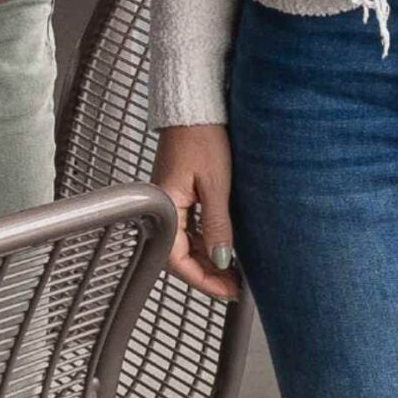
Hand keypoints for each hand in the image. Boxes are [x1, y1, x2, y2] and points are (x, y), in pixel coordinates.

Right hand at [151, 125, 240, 300]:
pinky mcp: (178, 193)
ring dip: (207, 259)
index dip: (203, 279)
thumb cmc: (202, 136)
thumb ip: (218, 226)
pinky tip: (223, 245)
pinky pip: (188, 227)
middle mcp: (163, 207)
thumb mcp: (216, 185)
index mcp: (165, 207)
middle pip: (180, 255)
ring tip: (233, 270)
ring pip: (185, 243)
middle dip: (207, 273)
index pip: (177, 259)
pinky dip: (205, 241)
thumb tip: (223, 259)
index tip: (227, 290)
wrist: (195, 107)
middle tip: (234, 286)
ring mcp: (170, 201)